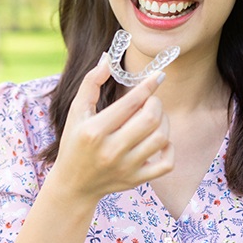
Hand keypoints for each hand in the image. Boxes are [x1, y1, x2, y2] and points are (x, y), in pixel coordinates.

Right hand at [49, 54, 174, 204]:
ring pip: (161, 138)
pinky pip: (166, 163)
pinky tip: (159, 140)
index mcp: (94, 131)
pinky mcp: (136, 180)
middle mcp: (111, 150)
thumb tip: (107, 59)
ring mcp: (126, 167)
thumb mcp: (76, 111)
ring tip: (153, 117)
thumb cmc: (74, 142)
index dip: (148, 85)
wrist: (73, 184)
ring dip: (163, 121)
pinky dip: (169, 148)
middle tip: (150, 100)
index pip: (130, 103)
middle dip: (155, 103)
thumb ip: (91, 83)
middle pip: (150, 119)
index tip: (159, 75)